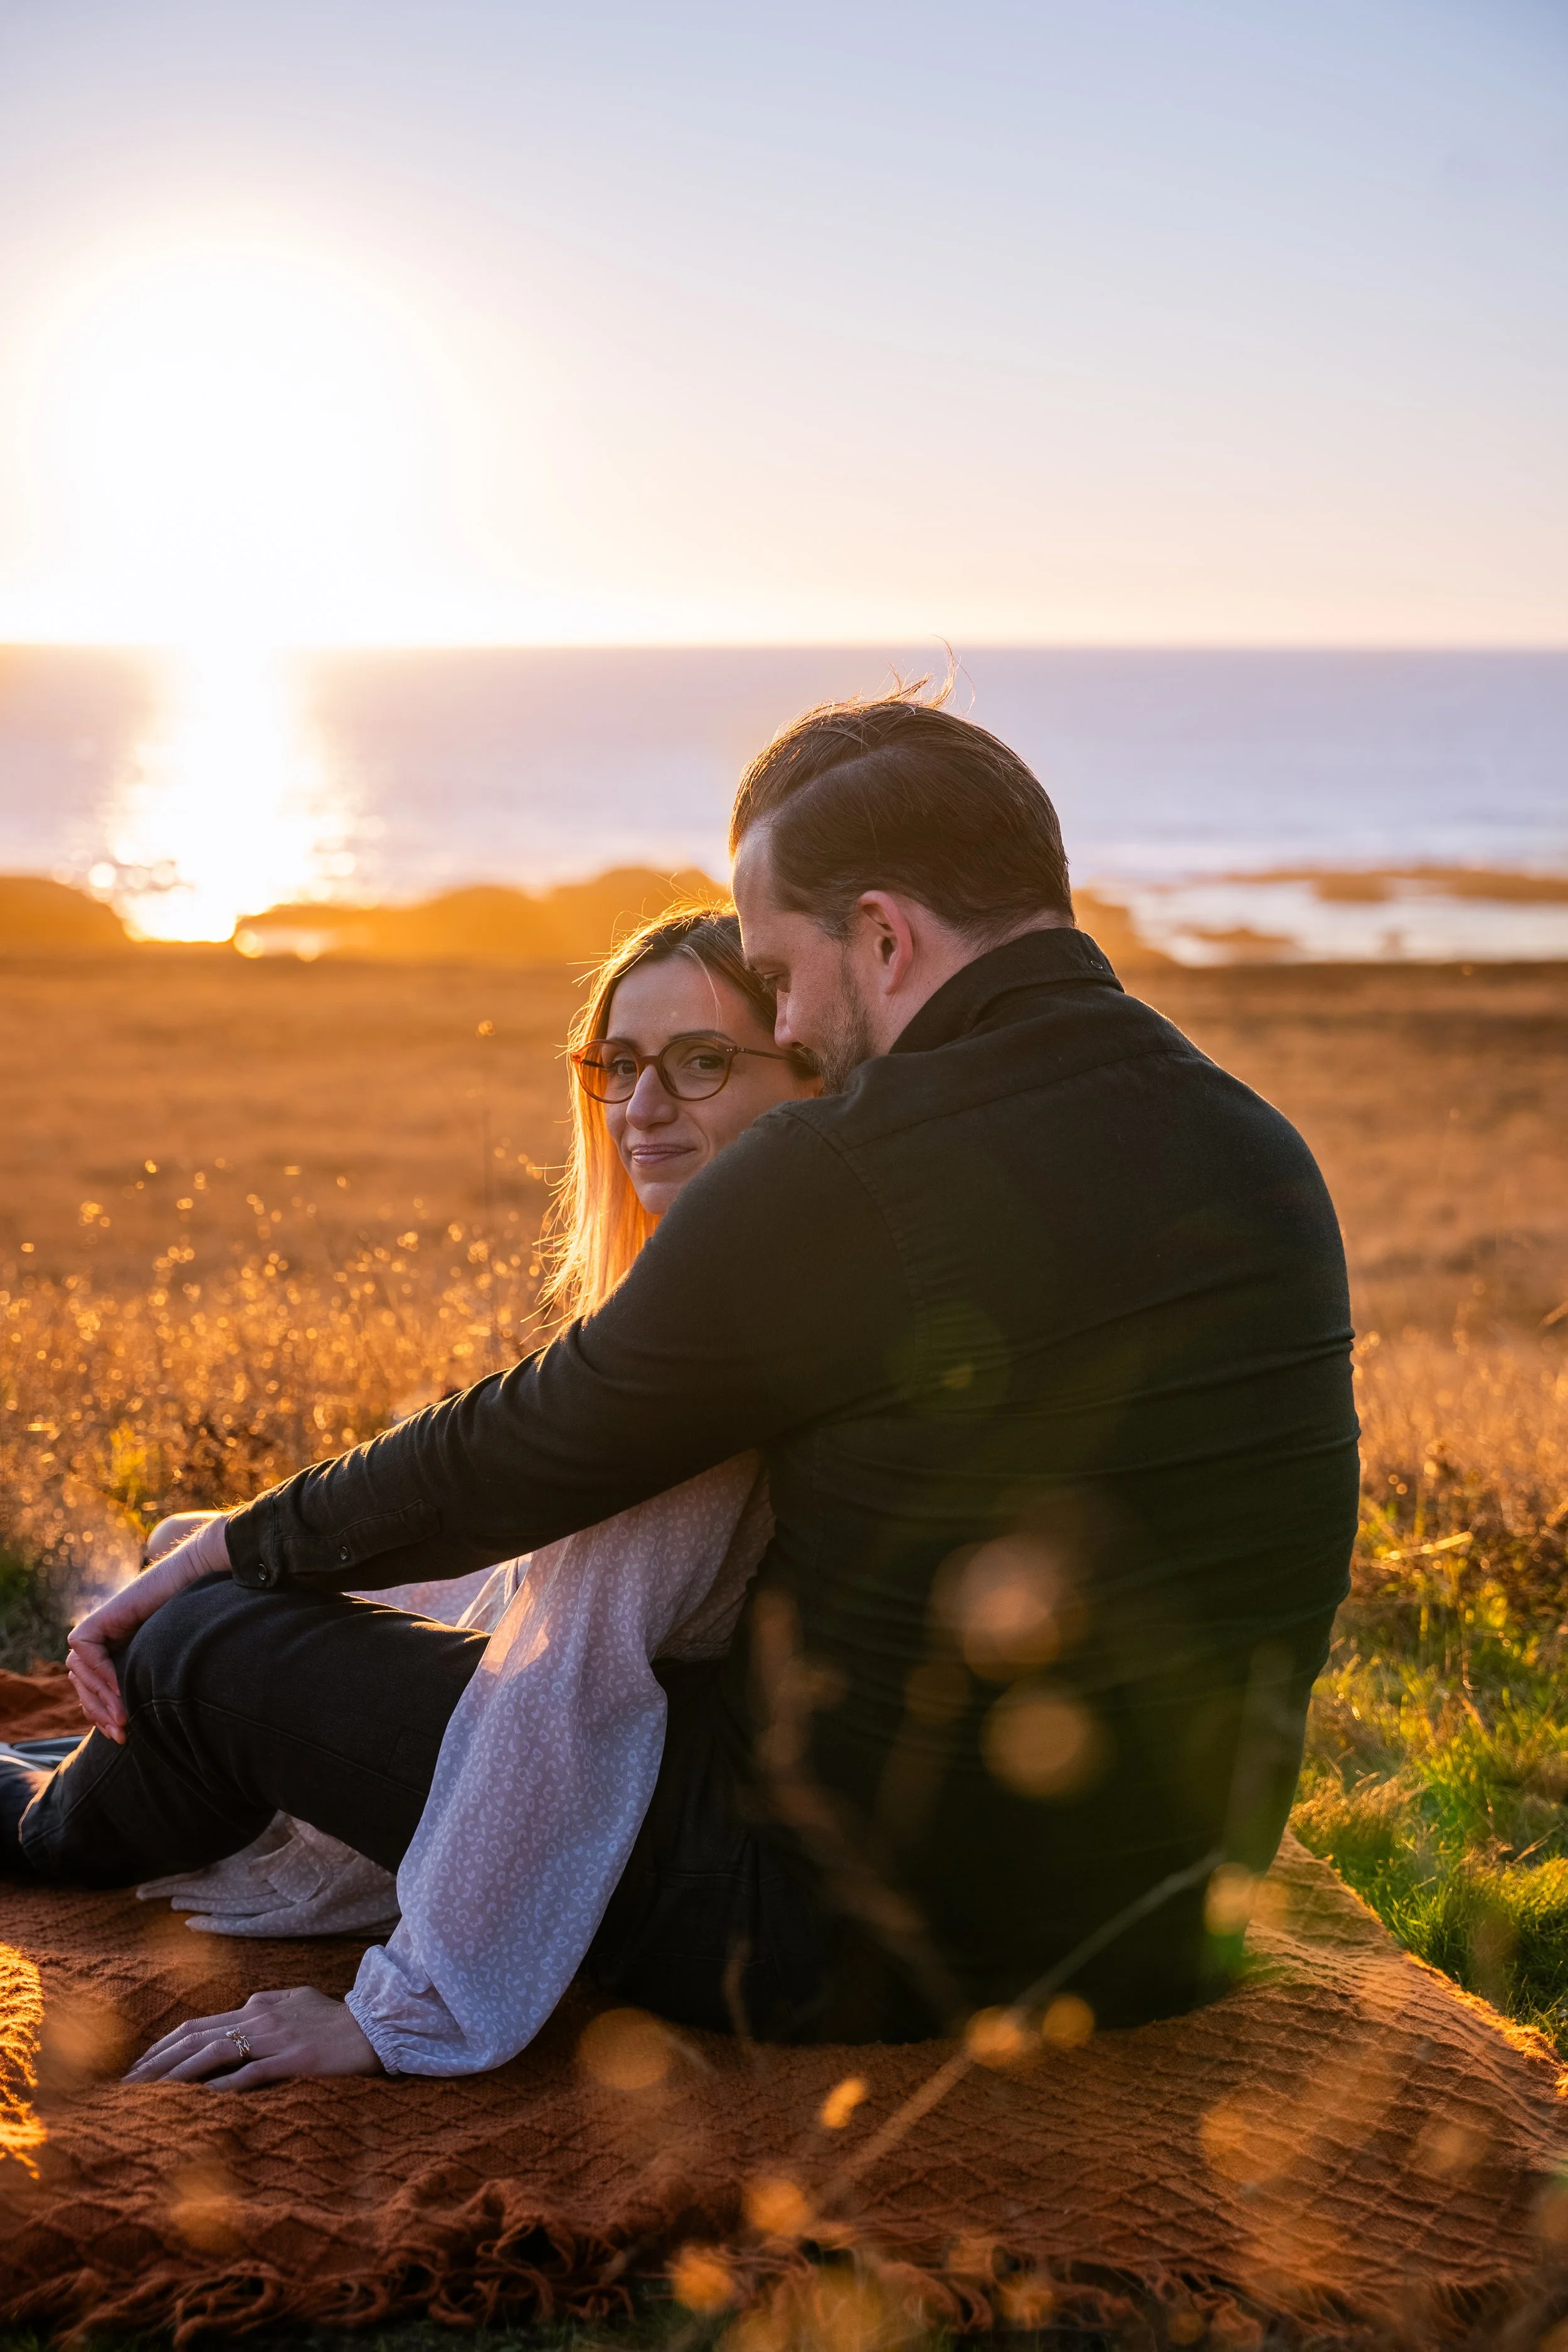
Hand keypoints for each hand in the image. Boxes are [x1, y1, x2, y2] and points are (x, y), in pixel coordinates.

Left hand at [67, 1513, 232, 1742]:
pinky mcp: (101, 1615)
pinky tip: (123, 1688)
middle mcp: (111, 1638)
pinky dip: (99, 1670)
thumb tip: (152, 1725)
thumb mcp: (174, 1663)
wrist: (205, 1576)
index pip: (96, 1690)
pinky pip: (83, 1648)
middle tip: (122, 1735)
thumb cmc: (205, 1618)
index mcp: (125, 1651)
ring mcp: (104, 1626)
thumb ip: (156, 1682)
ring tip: (125, 1717)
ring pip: (78, 1669)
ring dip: (99, 1699)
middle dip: (99, 1713)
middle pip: (84, 1683)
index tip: (124, 1737)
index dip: (103, 1715)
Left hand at [123, 1986, 384, 2088]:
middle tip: (127, 2086)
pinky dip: (225, 2085)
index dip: (161, 2046)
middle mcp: (259, 2018)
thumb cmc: (335, 2019)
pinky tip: (204, 2098)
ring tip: (150, 2096)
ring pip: (215, 2052)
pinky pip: (253, 2072)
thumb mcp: (296, 2002)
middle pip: (195, 2037)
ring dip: (178, 2075)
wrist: (376, 2025)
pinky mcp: (295, 2059)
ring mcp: (276, 2038)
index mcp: (256, 2006)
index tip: (136, 2068)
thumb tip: (240, 2011)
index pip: (195, 2025)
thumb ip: (265, 2006)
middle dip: (156, 2062)